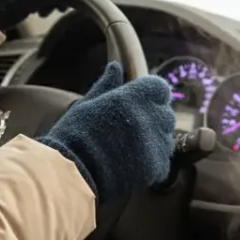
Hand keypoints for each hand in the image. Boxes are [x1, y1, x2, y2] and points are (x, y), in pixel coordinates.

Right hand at [37, 61, 175, 200]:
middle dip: (153, 118)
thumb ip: (107, 85)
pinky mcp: (157, 166)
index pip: (160, 88)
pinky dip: (152, 161)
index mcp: (133, 96)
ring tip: (130, 148)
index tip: (141, 103)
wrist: (73, 171)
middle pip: (165, 113)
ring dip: (154, 140)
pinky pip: (163, 160)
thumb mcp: (87, 104)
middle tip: (132, 129)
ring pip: (166, 137)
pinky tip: (133, 163)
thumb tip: (115, 67)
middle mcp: (150, 116)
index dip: (151, 95)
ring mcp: (156, 142)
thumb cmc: (75, 135)